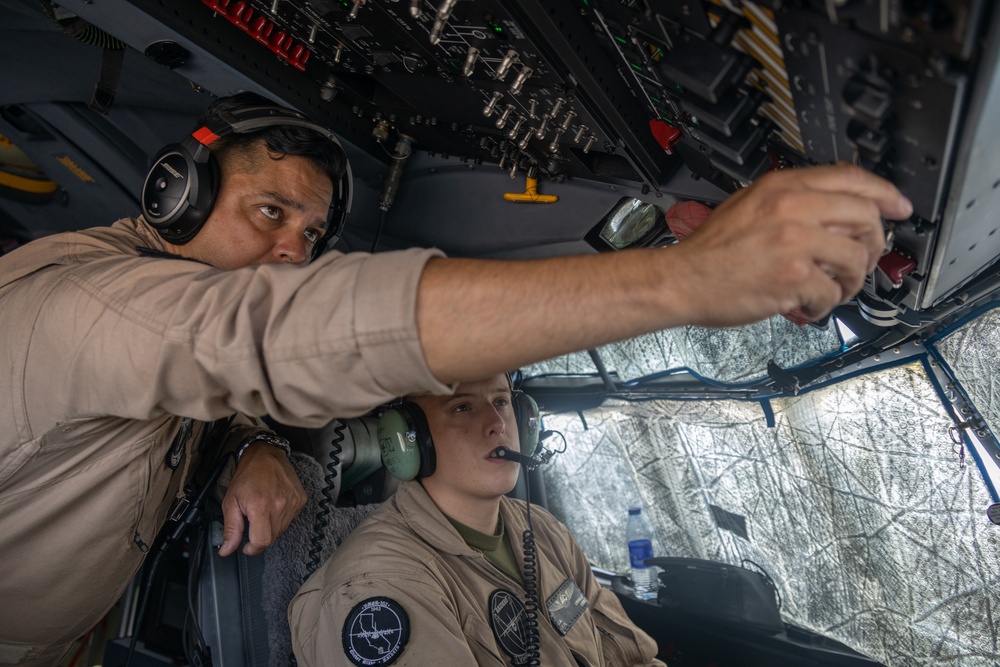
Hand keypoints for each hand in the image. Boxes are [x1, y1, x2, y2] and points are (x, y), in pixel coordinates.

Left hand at [218, 443, 307, 556]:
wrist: (266, 455)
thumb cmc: (246, 476)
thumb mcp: (230, 502)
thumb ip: (231, 529)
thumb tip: (226, 550)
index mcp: (261, 506)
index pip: (262, 541)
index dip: (253, 549)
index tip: (246, 546)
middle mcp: (280, 505)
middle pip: (272, 538)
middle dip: (260, 536)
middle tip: (252, 522)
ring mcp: (293, 502)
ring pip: (281, 530)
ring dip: (270, 527)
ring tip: (263, 510)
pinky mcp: (301, 499)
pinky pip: (290, 519)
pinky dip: (281, 518)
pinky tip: (274, 505)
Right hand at [670, 162, 911, 325]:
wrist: (679, 280)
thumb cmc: (709, 252)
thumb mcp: (749, 206)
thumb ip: (791, 202)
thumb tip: (837, 212)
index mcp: (782, 187)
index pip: (850, 178)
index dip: (883, 194)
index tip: (898, 208)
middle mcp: (791, 208)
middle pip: (865, 217)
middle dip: (871, 245)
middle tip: (860, 263)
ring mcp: (794, 241)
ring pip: (857, 258)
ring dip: (852, 281)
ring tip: (832, 290)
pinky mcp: (793, 276)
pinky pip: (833, 292)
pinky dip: (825, 306)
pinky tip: (807, 306)